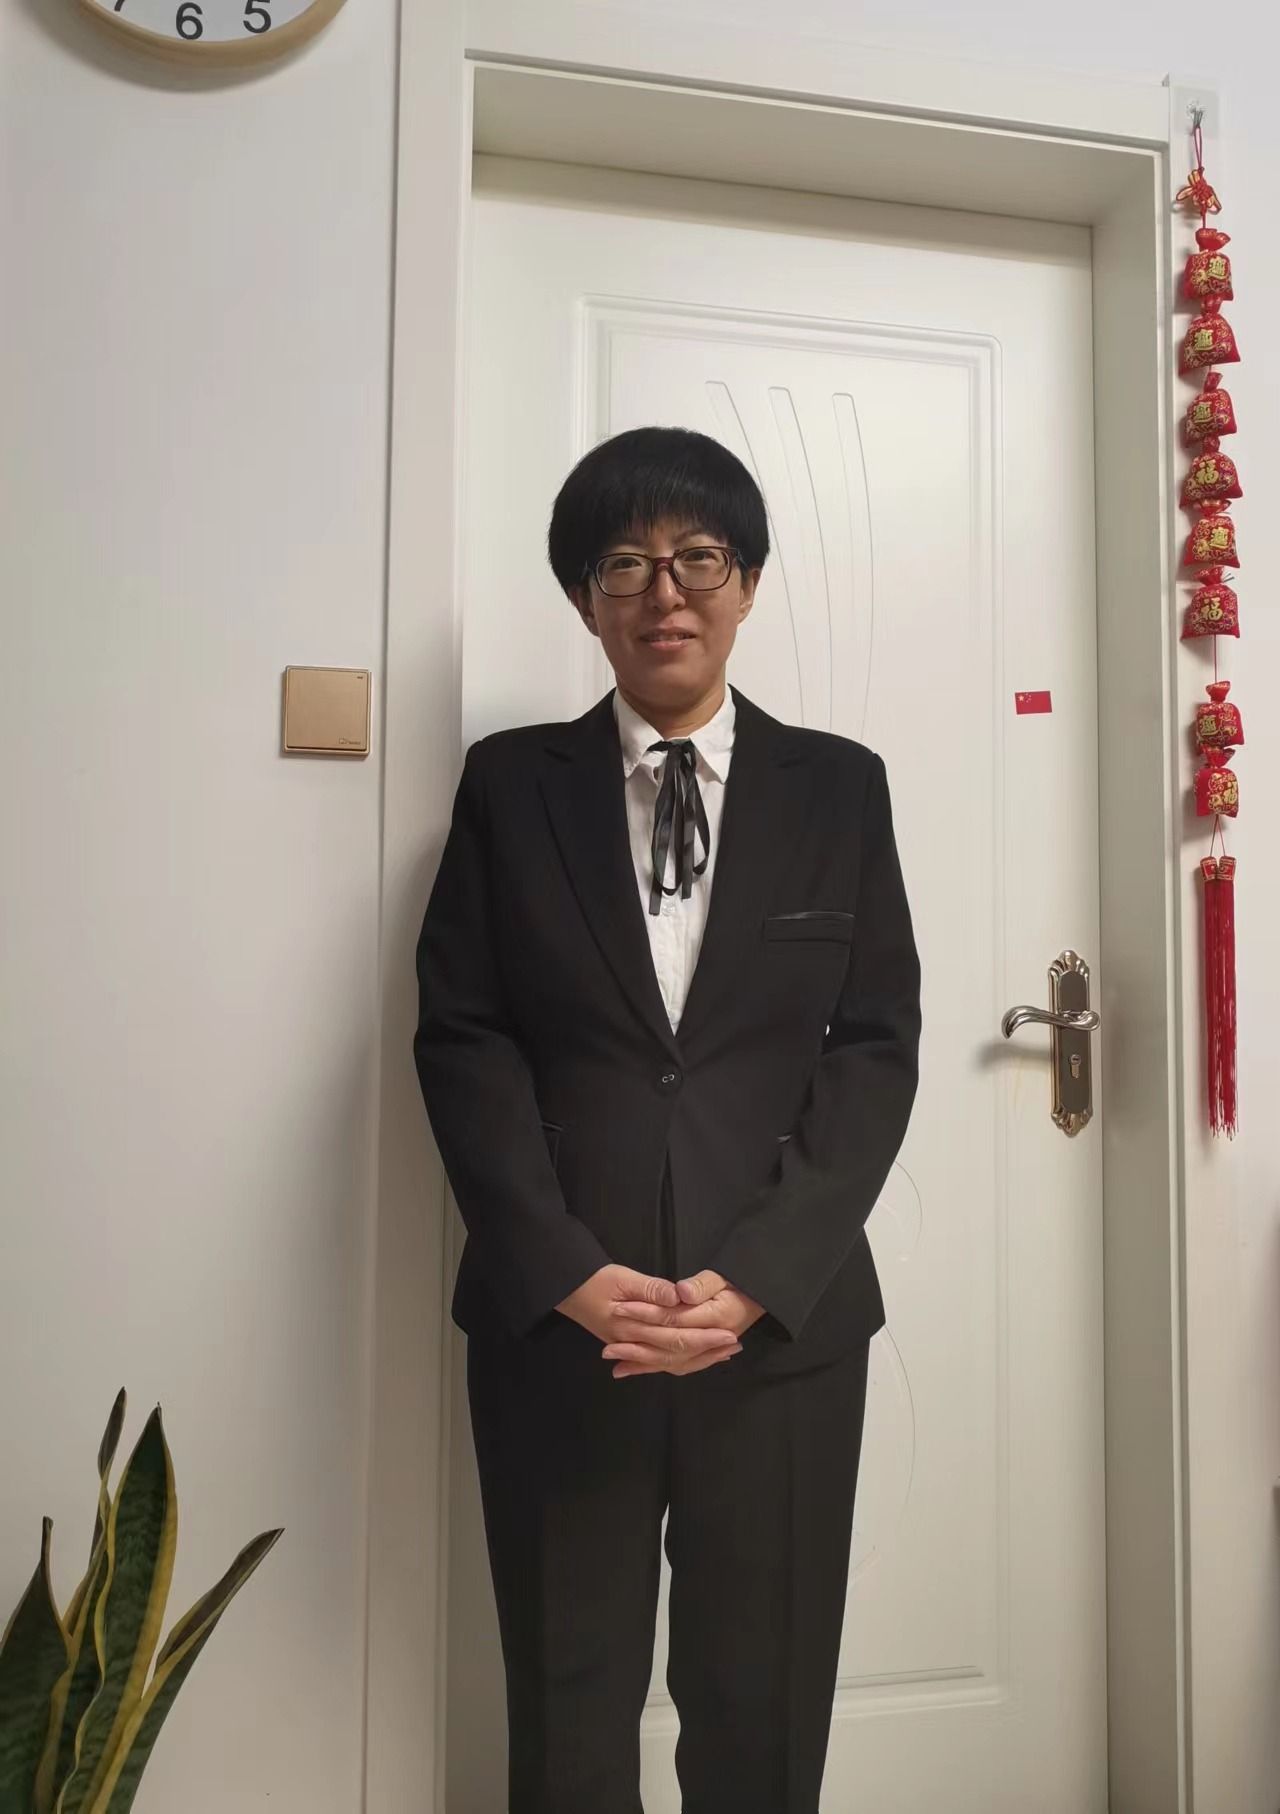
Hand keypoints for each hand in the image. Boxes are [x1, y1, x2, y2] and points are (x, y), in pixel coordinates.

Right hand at [556, 1264, 742, 1377]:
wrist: (567, 1289)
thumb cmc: (594, 1279)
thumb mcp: (622, 1277)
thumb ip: (651, 1289)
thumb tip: (679, 1295)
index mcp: (634, 1326)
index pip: (676, 1336)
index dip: (704, 1337)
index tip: (728, 1334)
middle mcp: (634, 1343)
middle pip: (676, 1352)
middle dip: (707, 1351)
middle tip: (734, 1345)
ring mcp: (631, 1347)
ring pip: (669, 1362)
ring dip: (697, 1359)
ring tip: (723, 1355)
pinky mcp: (630, 1346)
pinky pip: (657, 1361)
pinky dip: (678, 1361)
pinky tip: (693, 1360)